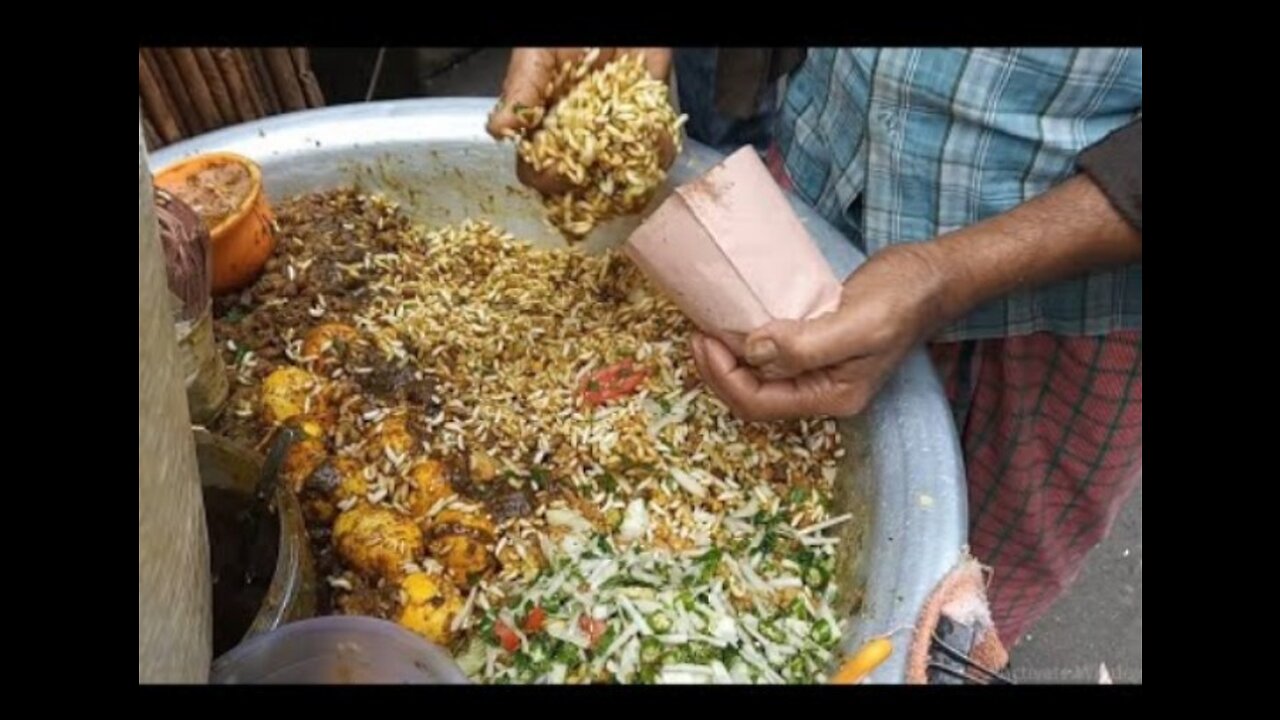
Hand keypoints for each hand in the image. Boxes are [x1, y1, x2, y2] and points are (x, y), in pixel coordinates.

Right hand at [486, 48, 675, 195]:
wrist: (620, 14)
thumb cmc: (568, 32)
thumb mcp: (538, 55)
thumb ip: (521, 89)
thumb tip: (498, 130)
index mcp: (545, 128)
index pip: (537, 171)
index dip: (547, 179)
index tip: (561, 176)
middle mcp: (578, 140)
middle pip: (579, 186)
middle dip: (593, 190)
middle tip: (604, 176)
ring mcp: (613, 136)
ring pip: (620, 178)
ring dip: (630, 178)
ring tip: (635, 158)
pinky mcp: (647, 125)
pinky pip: (654, 153)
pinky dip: (659, 152)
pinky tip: (656, 139)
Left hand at [691, 245, 947, 421]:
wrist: (930, 275)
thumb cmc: (901, 298)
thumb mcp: (857, 323)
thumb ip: (805, 344)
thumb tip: (753, 351)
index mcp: (831, 397)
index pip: (758, 403)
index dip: (724, 376)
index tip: (705, 338)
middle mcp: (821, 391)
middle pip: (752, 396)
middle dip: (718, 370)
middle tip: (698, 333)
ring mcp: (818, 370)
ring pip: (757, 377)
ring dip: (728, 357)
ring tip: (708, 327)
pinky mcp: (815, 346)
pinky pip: (770, 355)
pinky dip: (747, 342)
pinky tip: (735, 320)